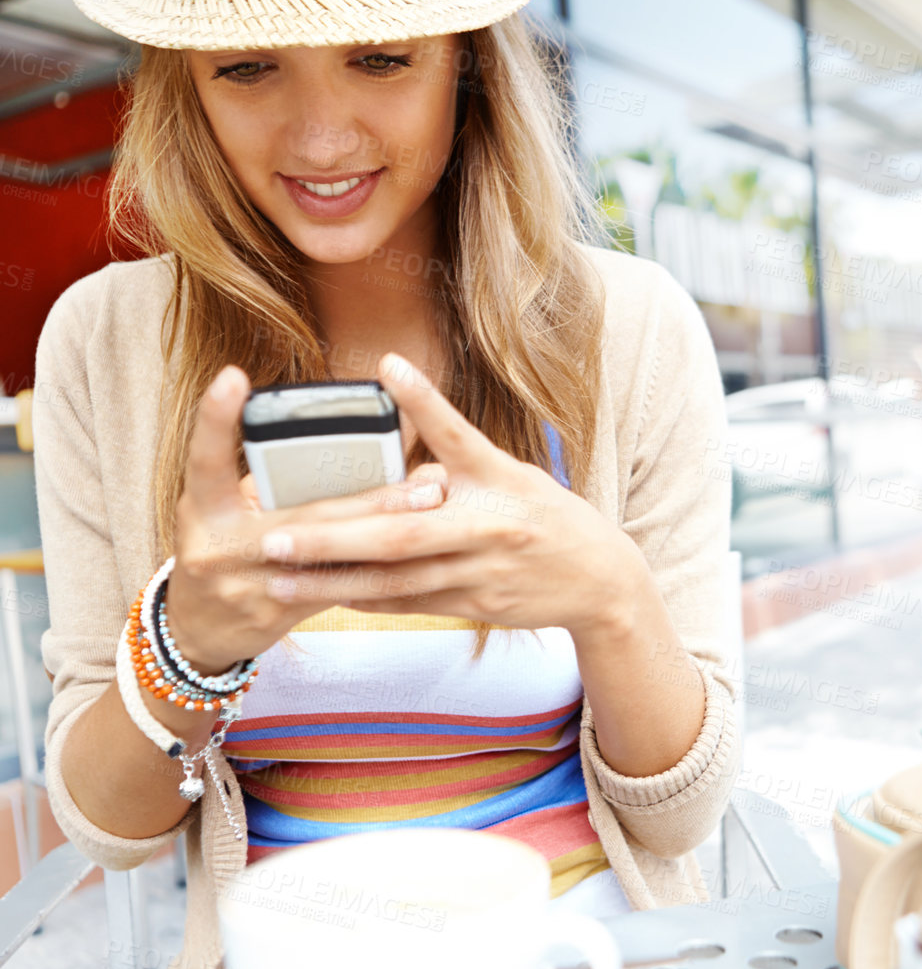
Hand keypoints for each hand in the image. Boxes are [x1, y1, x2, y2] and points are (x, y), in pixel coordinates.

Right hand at [165, 366, 447, 672]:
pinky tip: (416, 554)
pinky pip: (334, 590)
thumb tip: (350, 439)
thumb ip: (269, 476)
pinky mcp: (273, 615)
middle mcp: (218, 546)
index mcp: (202, 508)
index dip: (216, 418)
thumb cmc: (220, 548)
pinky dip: (375, 569)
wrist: (198, 628)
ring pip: (330, 558)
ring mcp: (246, 586)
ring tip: (433, 511)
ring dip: (388, 533)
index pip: (206, 458)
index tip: (235, 377)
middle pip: (305, 517)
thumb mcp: (223, 508)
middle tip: (427, 482)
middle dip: (373, 499)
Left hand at [254, 352, 651, 640]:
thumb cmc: (545, 516)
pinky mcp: (475, 603)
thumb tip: (402, 438)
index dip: (424, 400)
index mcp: (498, 478)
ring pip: (395, 582)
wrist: (599, 578)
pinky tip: (322, 596)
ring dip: (333, 582)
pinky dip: (365, 599)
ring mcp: (480, 571)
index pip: (457, 434)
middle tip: (275, 536)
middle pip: (401, 535)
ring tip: (279, 577)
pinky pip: (409, 603)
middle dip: (332, 537)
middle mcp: (488, 525)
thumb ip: (458, 461)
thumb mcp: (512, 475)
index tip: (388, 365)